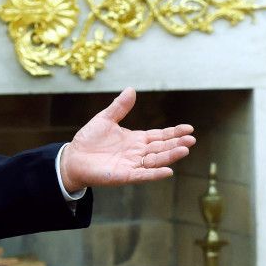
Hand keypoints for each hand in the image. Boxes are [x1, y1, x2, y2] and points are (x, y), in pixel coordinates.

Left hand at [59, 87, 195, 191]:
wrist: (73, 158)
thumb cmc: (88, 140)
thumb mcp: (105, 119)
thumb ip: (119, 107)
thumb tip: (131, 89)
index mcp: (136, 139)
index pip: (159, 136)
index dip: (174, 132)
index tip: (189, 128)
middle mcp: (137, 152)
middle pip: (161, 148)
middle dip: (176, 143)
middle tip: (192, 139)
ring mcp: (132, 164)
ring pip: (156, 160)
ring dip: (170, 156)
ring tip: (185, 150)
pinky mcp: (124, 175)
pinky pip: (143, 174)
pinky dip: (155, 173)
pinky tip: (168, 170)